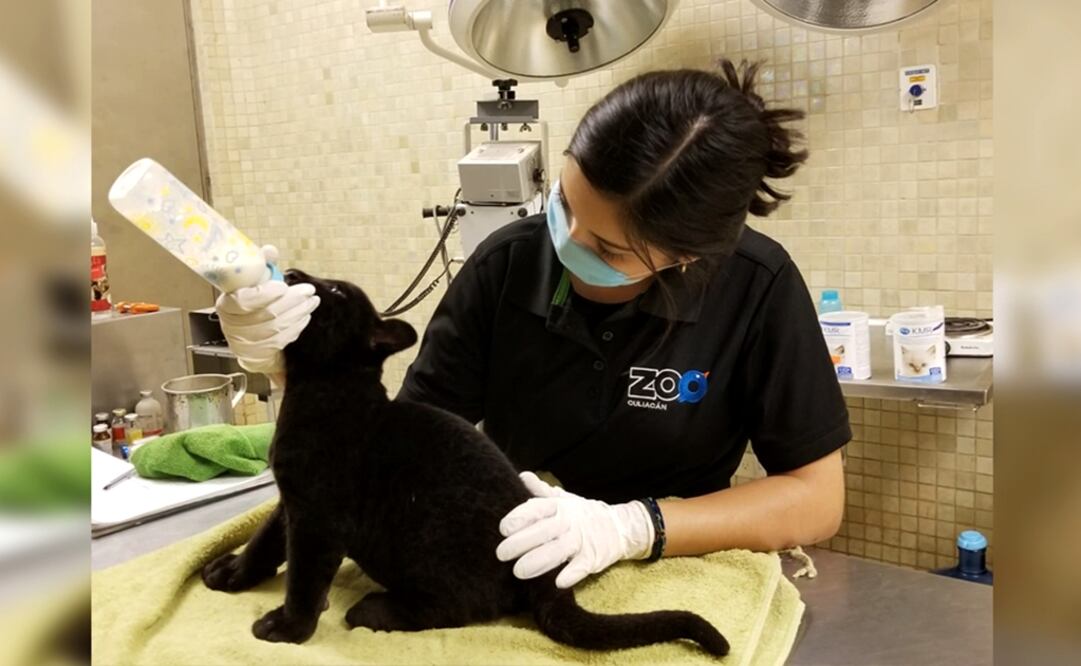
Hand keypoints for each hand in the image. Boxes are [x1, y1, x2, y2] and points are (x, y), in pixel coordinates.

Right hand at [215, 245, 319, 374]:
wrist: (247, 336)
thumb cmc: (250, 304)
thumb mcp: (250, 284)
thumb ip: (260, 266)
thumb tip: (270, 250)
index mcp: (226, 305)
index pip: (244, 301)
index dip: (264, 294)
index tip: (282, 286)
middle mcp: (233, 325)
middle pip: (267, 314)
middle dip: (293, 301)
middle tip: (309, 291)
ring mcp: (246, 342)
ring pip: (278, 327)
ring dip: (299, 312)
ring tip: (312, 301)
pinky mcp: (260, 353)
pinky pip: (283, 339)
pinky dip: (297, 326)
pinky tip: (305, 316)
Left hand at [495, 472, 654, 588]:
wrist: (620, 526)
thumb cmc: (583, 514)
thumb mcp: (564, 500)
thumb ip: (541, 492)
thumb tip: (522, 476)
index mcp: (560, 506)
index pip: (537, 509)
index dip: (520, 518)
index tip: (503, 528)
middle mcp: (569, 522)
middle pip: (543, 531)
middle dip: (521, 542)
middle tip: (501, 553)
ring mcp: (582, 540)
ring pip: (558, 551)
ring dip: (538, 561)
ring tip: (519, 571)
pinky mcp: (593, 558)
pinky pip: (581, 566)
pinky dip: (571, 574)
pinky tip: (558, 582)